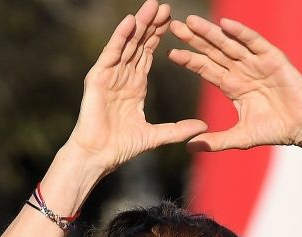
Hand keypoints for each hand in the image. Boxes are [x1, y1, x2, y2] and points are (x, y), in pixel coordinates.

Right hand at [65, 1, 207, 174]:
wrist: (99, 156)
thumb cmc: (121, 148)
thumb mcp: (155, 136)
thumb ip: (178, 130)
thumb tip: (203, 128)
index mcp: (134, 87)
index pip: (147, 55)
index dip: (158, 37)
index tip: (172, 21)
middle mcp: (121, 77)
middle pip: (138, 44)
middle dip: (151, 25)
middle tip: (163, 6)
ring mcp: (109, 75)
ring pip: (126, 44)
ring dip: (139, 25)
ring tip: (151, 6)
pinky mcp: (98, 78)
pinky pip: (111, 53)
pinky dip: (120, 37)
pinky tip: (131, 22)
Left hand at [169, 14, 301, 153]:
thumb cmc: (274, 130)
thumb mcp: (240, 137)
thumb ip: (215, 141)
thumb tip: (189, 147)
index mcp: (232, 85)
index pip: (206, 68)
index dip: (190, 60)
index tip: (171, 53)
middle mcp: (242, 70)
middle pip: (213, 51)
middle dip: (194, 39)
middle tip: (174, 26)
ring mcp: (256, 62)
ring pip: (229, 43)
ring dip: (211, 32)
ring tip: (192, 21)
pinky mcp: (273, 58)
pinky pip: (254, 42)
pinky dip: (240, 32)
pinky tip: (225, 24)